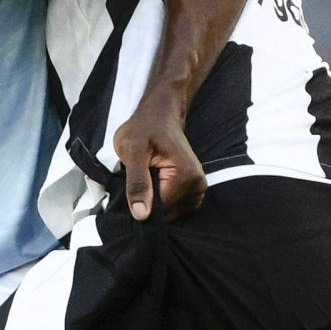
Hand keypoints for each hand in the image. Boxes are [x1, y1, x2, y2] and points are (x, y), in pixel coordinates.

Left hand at [114, 96, 205, 222]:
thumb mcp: (132, 151)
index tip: (132, 187)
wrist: (160, 115)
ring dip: (154, 202)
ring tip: (147, 179)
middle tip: (139, 178)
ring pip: (170, 213)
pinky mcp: (194, 191)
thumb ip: (137, 183)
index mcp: (186, 177)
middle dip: (148, 203)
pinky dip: (161, 202)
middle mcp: (198, 186)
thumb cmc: (144, 127)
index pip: (160, 211)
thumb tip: (142, 215)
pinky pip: (175, 208)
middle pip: (167, 214)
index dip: (141, 204)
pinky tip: (154, 184)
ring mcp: (198, 190)